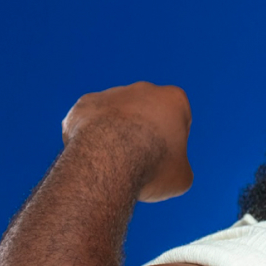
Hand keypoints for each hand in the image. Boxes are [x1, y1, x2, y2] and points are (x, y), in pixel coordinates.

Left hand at [62, 82, 193, 202]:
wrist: (108, 162)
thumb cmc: (151, 168)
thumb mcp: (180, 176)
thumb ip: (177, 166)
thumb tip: (166, 171)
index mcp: (174, 100)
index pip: (179, 120)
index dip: (173, 143)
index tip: (165, 159)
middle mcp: (144, 89)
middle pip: (147, 114)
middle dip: (144, 134)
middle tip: (141, 162)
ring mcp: (112, 94)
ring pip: (118, 116)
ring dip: (118, 135)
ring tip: (116, 163)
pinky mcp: (85, 104)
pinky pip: (91, 121)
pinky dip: (93, 137)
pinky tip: (95, 157)